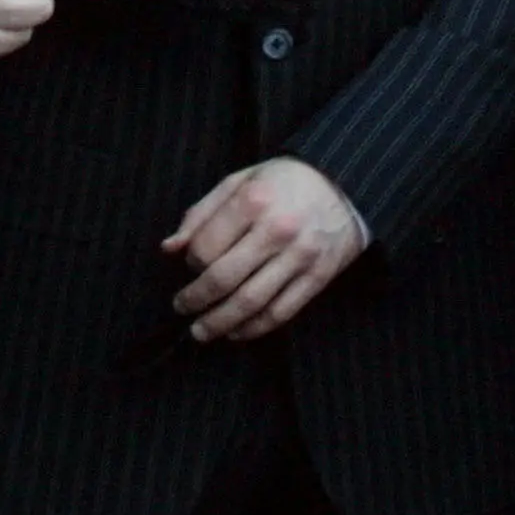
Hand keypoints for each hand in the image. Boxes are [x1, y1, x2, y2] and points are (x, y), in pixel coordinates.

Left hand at [163, 157, 365, 342]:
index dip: (190, 263)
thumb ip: (202, 214)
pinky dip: (254, 328)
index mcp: (254, 201)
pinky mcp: (318, 277)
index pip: (206, 247)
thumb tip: (169, 248)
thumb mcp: (240, 182)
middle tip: (182, 308)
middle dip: (196, 300)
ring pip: (251, 303)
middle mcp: (277, 230)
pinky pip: (281, 312)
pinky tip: (237, 331)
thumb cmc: (284, 182)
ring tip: (202, 331)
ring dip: (220, 323)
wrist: (345, 185)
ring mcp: (300, 256)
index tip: (190, 266)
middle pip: (224, 279)